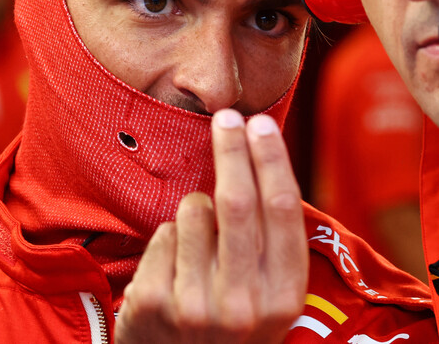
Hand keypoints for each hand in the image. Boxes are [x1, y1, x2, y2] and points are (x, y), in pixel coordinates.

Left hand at [115, 109, 307, 342]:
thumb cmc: (234, 322)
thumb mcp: (270, 296)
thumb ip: (273, 242)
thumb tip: (266, 158)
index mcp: (284, 297)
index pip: (281, 210)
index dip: (271, 159)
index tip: (261, 124)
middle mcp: (244, 304)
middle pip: (237, 201)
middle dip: (232, 150)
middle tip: (228, 117)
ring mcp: (195, 306)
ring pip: (195, 211)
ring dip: (196, 207)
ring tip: (200, 240)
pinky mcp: (154, 303)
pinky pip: (163, 234)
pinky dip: (170, 237)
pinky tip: (174, 267)